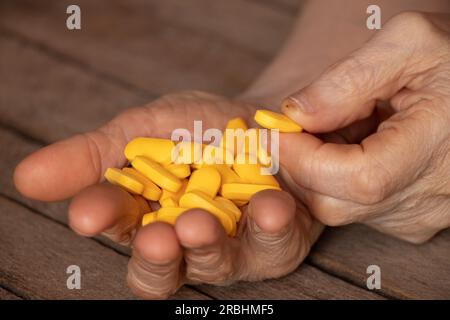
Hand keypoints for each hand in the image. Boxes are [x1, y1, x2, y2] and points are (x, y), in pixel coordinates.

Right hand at [14, 91, 322, 298]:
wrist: (259, 120)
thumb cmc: (196, 128)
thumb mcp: (140, 132)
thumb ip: (93, 157)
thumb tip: (25, 177)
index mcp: (147, 218)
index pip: (118, 227)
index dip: (104, 221)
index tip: (90, 212)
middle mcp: (186, 243)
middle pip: (165, 266)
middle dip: (157, 255)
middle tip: (153, 237)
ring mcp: (233, 247)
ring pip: (217, 263)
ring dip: (208, 246)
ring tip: (201, 223)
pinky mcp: (276, 242)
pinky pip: (274, 244)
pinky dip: (270, 226)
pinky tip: (270, 205)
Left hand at [279, 12, 449, 242]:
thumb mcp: (408, 45)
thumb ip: (347, 79)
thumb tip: (294, 113)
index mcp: (440, 151)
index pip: (355, 178)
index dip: (302, 157)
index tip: (275, 129)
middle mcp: (431, 198)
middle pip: (336, 203)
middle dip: (300, 164)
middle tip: (298, 126)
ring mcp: (420, 214)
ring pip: (339, 208)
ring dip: (318, 170)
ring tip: (342, 127)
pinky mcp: (410, 219)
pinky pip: (354, 208)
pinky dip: (336, 179)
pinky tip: (356, 146)